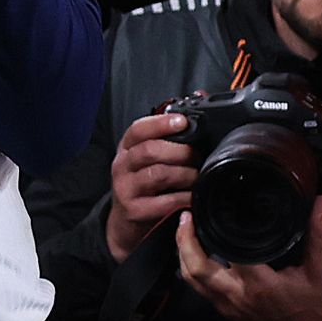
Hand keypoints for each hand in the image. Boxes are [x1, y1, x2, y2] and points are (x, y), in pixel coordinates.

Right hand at [101, 109, 195, 261]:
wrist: (125, 223)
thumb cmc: (144, 185)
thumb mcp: (149, 158)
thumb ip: (170, 133)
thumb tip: (199, 97)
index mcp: (127, 148)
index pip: (139, 129)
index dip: (161, 123)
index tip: (183, 122)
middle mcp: (122, 166)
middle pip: (150, 150)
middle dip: (180, 151)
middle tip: (197, 156)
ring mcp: (126, 189)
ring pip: (158, 174)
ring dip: (184, 174)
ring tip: (197, 176)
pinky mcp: (134, 211)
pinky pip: (164, 202)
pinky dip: (183, 198)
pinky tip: (192, 196)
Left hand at [176, 208, 321, 320]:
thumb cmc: (315, 308)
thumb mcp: (319, 269)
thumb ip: (317, 234)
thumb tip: (317, 203)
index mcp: (259, 283)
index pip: (229, 251)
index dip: (217, 227)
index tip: (213, 208)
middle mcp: (237, 295)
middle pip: (196, 268)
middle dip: (184, 241)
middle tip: (186, 217)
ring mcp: (228, 306)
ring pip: (191, 280)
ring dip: (183, 255)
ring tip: (185, 231)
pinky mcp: (226, 312)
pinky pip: (200, 289)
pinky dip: (192, 270)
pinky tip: (195, 253)